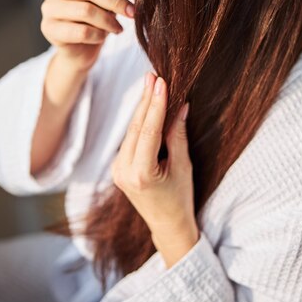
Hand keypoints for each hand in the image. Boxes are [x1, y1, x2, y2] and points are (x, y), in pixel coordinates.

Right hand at [40, 0, 134, 71]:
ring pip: (86, 11)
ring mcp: (49, 8)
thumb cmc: (93, 19)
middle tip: (132, 11)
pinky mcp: (49, 28)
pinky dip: (98, 35)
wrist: (79, 49)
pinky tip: (103, 36)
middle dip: (114, 0)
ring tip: (117, 28)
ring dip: (108, 21)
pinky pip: (81, 31)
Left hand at [111, 72, 199, 267]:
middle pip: (136, 127)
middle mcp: (124, 171)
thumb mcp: (183, 166)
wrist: (167, 225)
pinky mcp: (118, 167)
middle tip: (154, 76)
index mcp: (141, 174)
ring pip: (132, 131)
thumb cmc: (181, 198)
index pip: (148, 130)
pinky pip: (130, 139)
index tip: (161, 82)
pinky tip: (148, 105)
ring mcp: (118, 170)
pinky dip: (140, 121)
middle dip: (146, 100)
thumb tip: (180, 105)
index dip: (155, 104)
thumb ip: (178, 135)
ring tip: (152, 84)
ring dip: (143, 108)